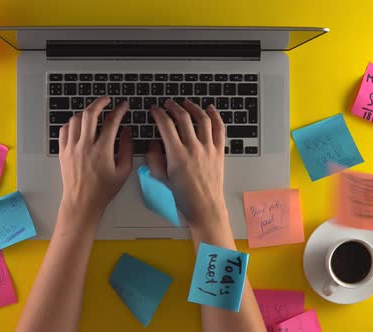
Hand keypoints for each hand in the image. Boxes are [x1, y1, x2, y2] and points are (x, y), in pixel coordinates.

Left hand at [58, 96, 132, 221]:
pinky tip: (79, 124)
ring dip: (85, 112)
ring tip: (93, 113)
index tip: (124, 106)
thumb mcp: (123, 170)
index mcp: (102, 150)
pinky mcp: (63, 152)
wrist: (82, 202)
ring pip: (76, 119)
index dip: (119, 110)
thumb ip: (127, 148)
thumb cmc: (104, 189)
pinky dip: (72, 123)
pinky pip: (64, 130)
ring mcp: (72, 148)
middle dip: (100, 102)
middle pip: (90, 114)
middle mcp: (85, 146)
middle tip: (107, 100)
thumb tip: (127, 131)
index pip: (112, 122)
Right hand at [146, 99, 227, 232]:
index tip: (154, 110)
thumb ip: (154, 159)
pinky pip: (219, 129)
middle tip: (167, 104)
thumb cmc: (183, 197)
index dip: (158, 113)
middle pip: (183, 118)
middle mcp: (193, 148)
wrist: (204, 207)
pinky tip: (210, 109)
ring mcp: (208, 149)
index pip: (165, 125)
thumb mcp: (161, 178)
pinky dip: (215, 116)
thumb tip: (154, 143)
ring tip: (186, 103)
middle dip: (173, 107)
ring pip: (202, 119)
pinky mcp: (219, 151)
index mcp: (177, 155)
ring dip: (193, 107)